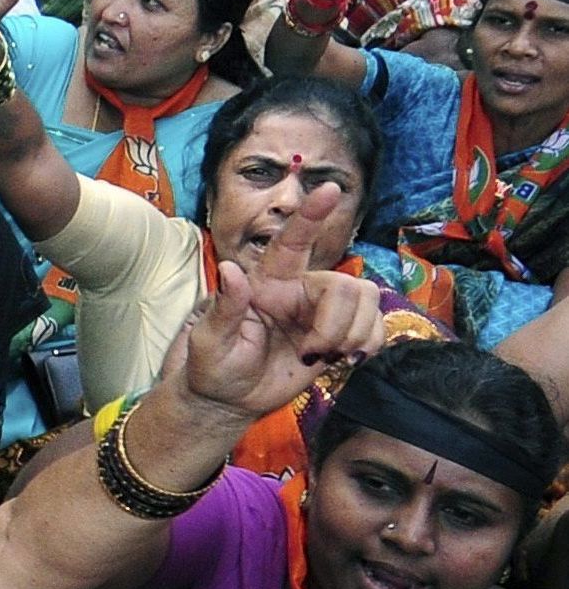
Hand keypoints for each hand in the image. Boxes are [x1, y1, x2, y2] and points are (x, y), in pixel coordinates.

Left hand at [177, 183, 383, 420]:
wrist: (230, 399)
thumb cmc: (213, 365)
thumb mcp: (209, 340)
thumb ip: (224, 307)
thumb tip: (230, 270)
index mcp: (267, 282)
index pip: (291, 241)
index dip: (311, 214)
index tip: (330, 189)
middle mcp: (300, 290)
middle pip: (345, 285)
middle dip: (337, 324)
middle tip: (313, 351)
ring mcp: (323, 311)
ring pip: (367, 300)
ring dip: (354, 334)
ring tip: (324, 356)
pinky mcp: (342, 334)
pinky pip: (377, 326)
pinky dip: (369, 344)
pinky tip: (344, 359)